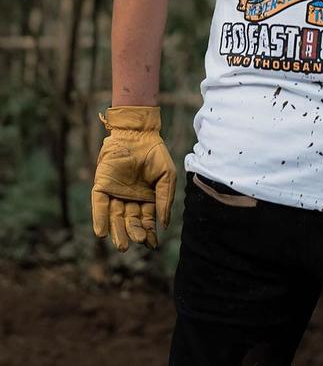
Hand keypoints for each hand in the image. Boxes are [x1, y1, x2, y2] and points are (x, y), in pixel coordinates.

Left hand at [91, 106, 175, 250]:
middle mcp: (130, 198)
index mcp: (146, 197)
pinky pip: (99, 204)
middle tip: (136, 241)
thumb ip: (165, 199)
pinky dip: (100, 218)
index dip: (149, 232)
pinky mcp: (102, 185)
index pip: (147, 220)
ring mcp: (115, 193)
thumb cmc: (155, 153)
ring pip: (115, 216)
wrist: (138, 133)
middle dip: (133, 232)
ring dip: (117, 231)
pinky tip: (102, 233)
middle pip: (130, 221)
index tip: (151, 244)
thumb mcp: (167, 175)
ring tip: (121, 245)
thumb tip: (164, 225)